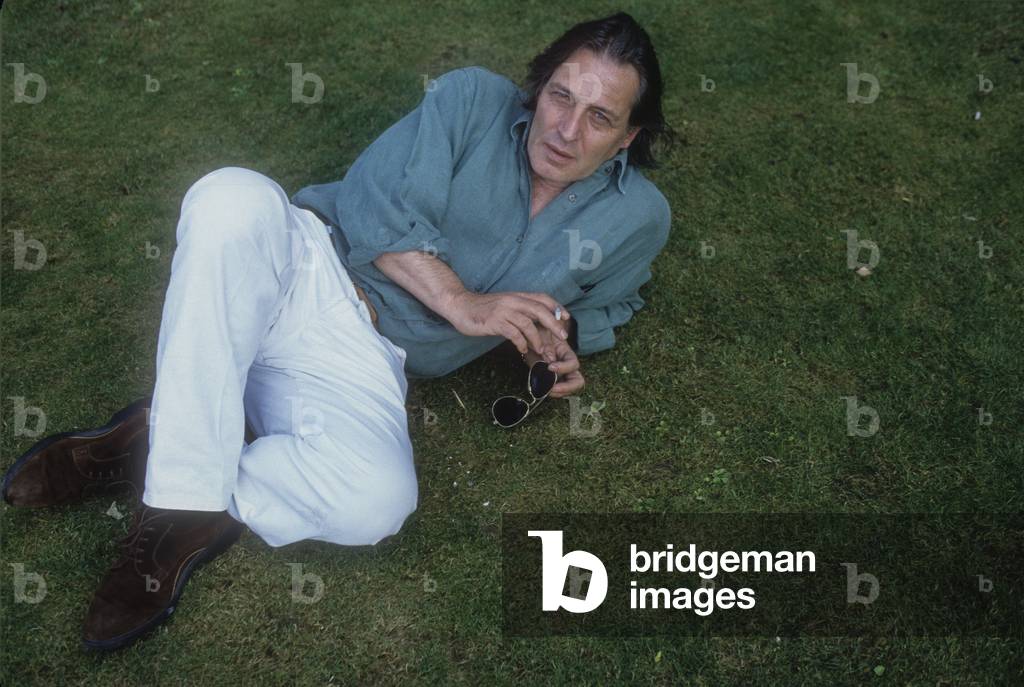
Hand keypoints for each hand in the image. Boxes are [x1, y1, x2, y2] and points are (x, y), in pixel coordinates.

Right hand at [448, 290, 569, 355]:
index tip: (566, 318)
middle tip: (562, 337)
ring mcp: (504, 311)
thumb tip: (536, 324)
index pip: (542, 298)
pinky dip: (521, 343)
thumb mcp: (504, 305)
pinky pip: (514, 334)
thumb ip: (519, 311)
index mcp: (517, 296)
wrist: (460, 306)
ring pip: (528, 324)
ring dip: (538, 340)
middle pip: (540, 310)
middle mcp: (513, 301)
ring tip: (541, 351)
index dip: (557, 307)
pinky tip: (522, 350)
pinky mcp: (494, 322)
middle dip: (554, 324)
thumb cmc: (482, 309)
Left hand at [526, 327, 583, 398]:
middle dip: (567, 388)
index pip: (573, 364)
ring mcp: (559, 374)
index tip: (549, 367)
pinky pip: (555, 390)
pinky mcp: (549, 379)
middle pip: (577, 381)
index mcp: (566, 353)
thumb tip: (550, 360)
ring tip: (545, 390)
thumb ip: (546, 345)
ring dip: (558, 393)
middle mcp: (566, 366)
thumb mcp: (542, 334)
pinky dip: (549, 392)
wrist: (530, 335)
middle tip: (552, 389)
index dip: (564, 368)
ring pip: (568, 389)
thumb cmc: (539, 331)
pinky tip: (540, 389)